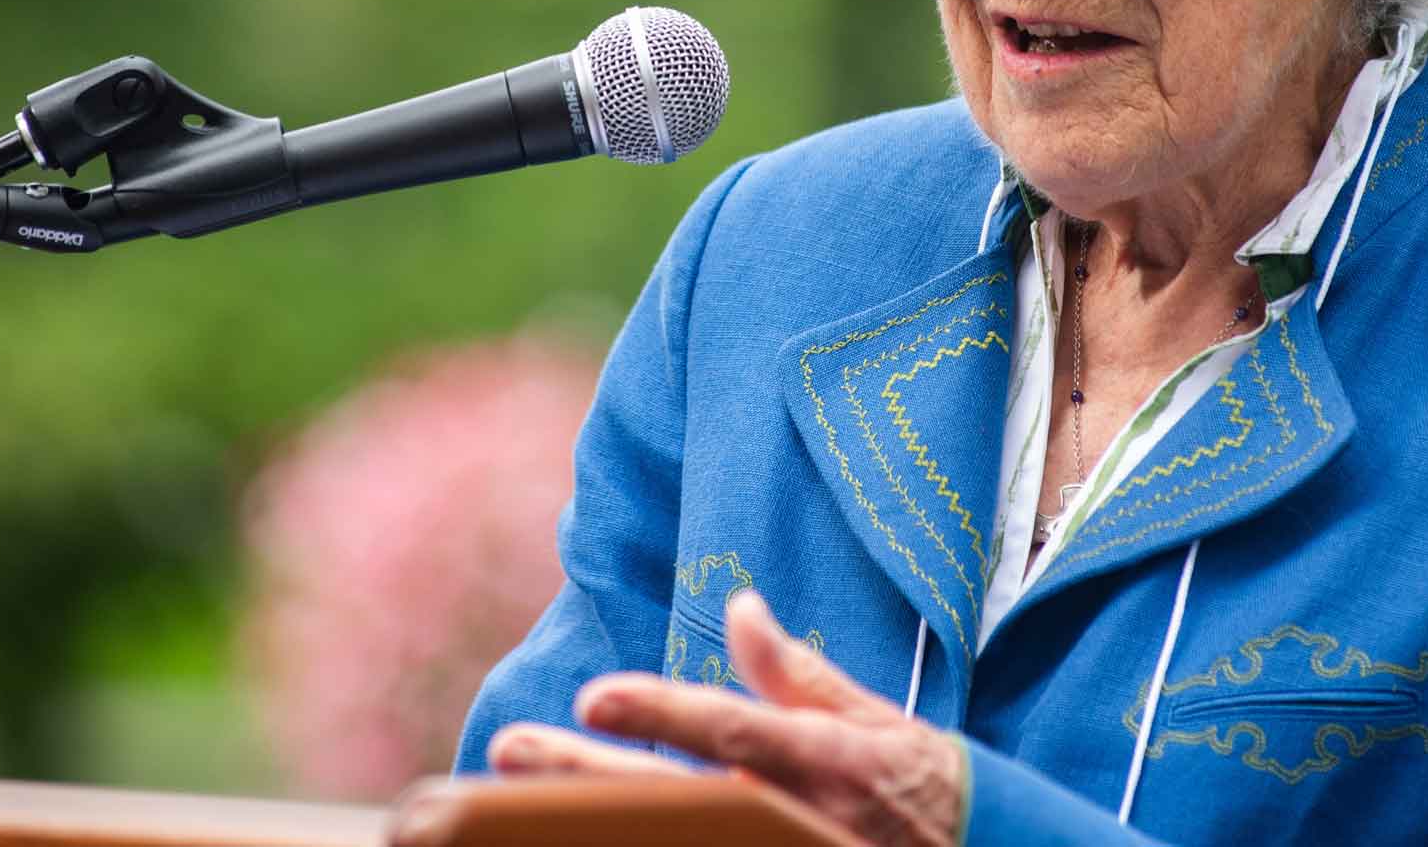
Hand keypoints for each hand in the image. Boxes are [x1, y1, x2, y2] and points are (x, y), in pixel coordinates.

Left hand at [487, 589, 964, 846]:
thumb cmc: (922, 789)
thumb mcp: (871, 720)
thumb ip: (796, 673)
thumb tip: (744, 604)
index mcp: (824, 763)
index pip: (732, 732)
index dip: (663, 714)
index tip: (594, 695)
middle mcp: (797, 820)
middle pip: (673, 800)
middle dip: (583, 776)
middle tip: (506, 746)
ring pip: (670, 845)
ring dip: (586, 828)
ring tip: (507, 806)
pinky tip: (574, 843)